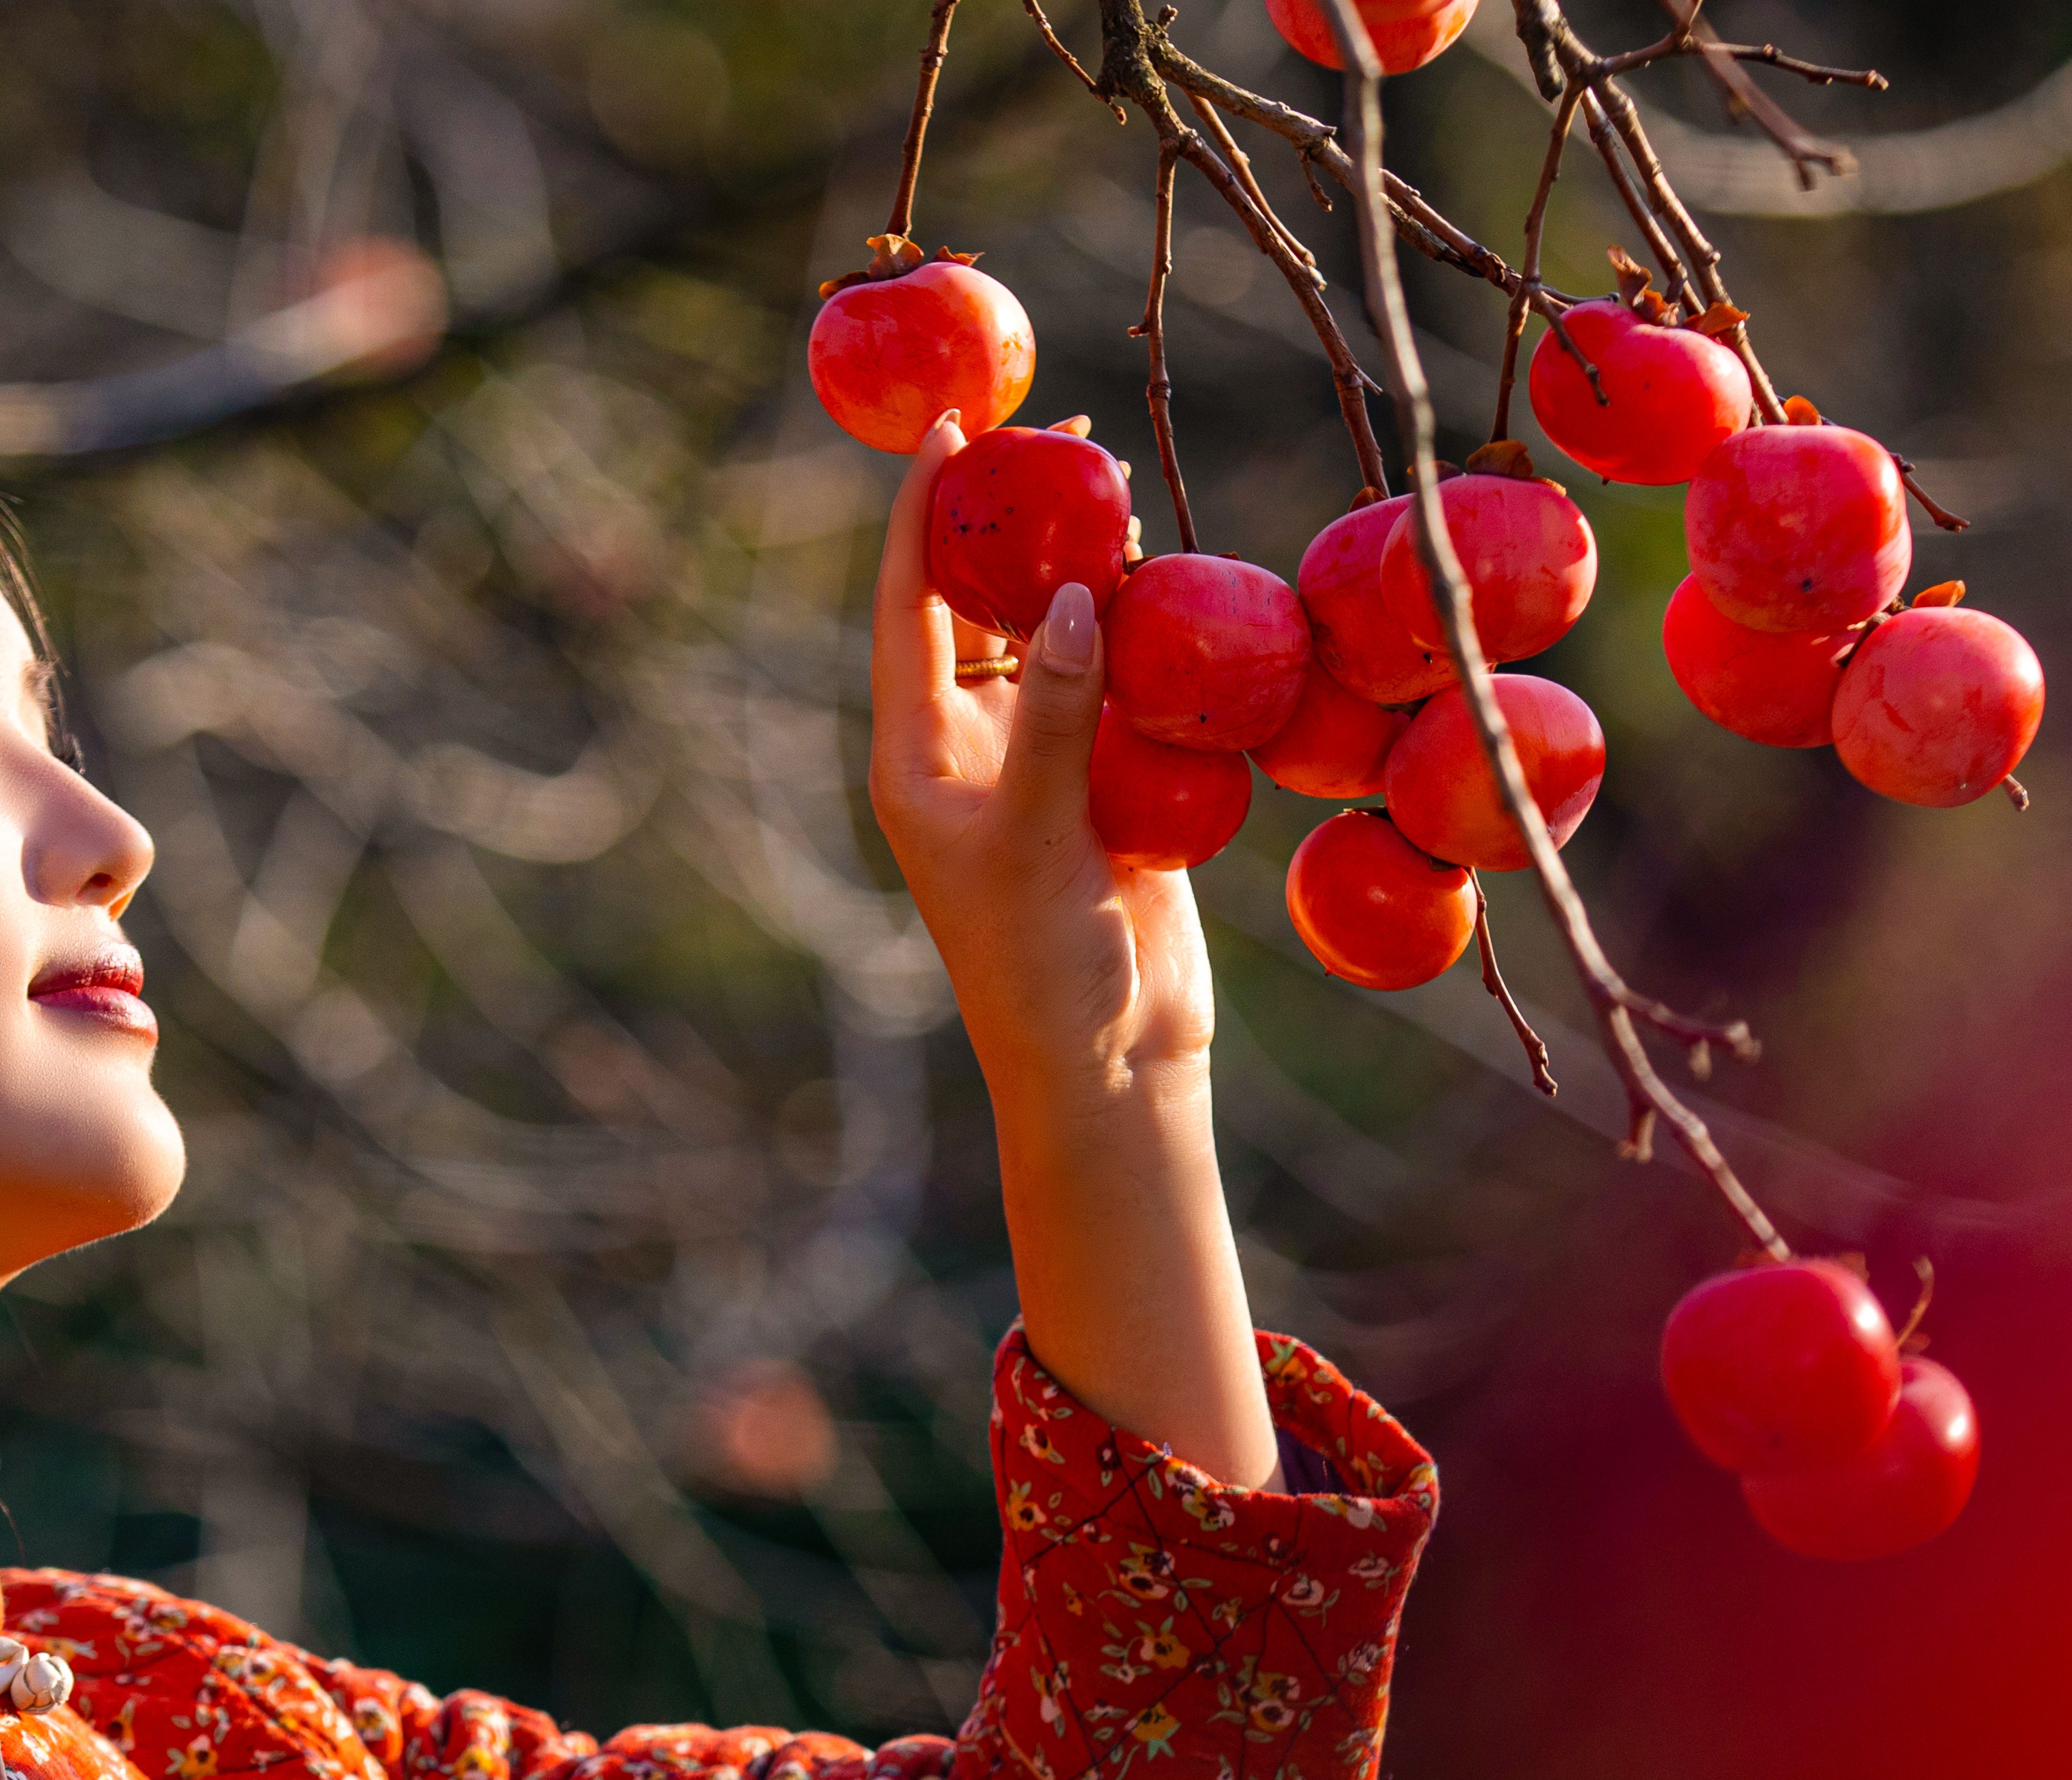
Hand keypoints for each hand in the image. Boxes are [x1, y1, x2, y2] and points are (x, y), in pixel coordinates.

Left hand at [867, 414, 1217, 1120]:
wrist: (1110, 1059)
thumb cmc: (1044, 965)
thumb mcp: (1040, 835)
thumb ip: (1054, 717)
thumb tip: (1072, 596)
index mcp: (916, 757)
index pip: (908, 608)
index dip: (922, 515)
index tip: (949, 428)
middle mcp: (964, 749)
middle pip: (976, 606)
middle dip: (1011, 522)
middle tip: (1059, 434)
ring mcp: (1033, 763)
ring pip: (1048, 636)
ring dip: (1078, 567)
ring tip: (1114, 486)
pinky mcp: (1100, 784)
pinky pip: (1110, 684)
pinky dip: (1133, 632)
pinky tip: (1163, 579)